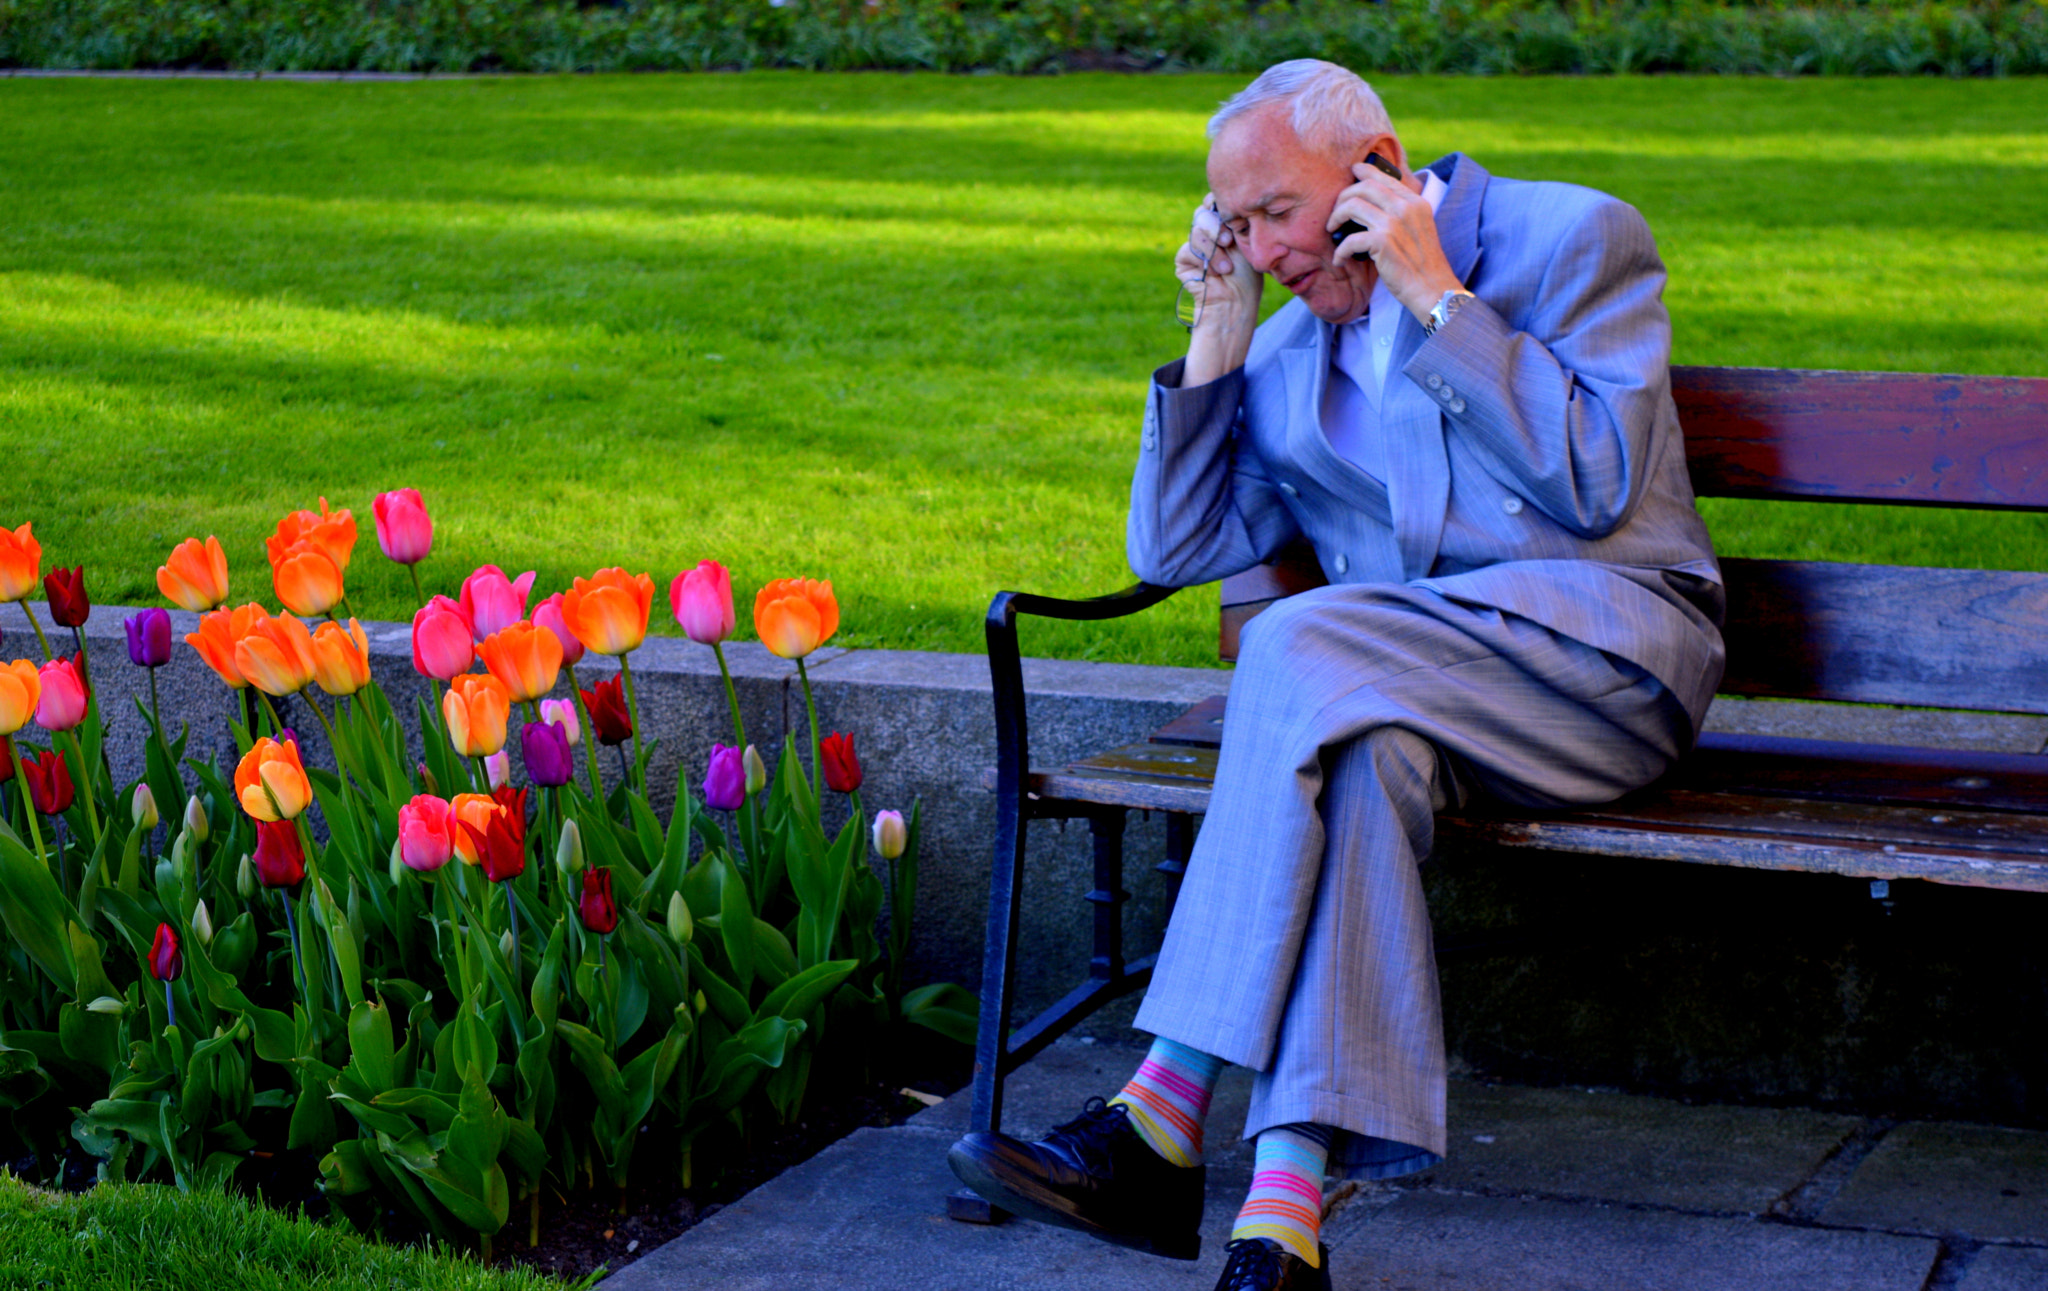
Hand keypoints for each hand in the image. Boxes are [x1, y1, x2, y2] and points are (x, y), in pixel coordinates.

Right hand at [1177, 196, 1261, 383]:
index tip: (1232, 216)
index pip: (1213, 201)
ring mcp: (1194, 246)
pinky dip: (1204, 262)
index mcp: (1222, 224)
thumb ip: (1236, 221)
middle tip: (1228, 241)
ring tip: (1226, 267)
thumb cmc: (1248, 276)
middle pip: (1202, 213)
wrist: (1236, 303)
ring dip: (1213, 249)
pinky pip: (1187, 251)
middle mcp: (1206, 233)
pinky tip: (1216, 274)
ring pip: (1195, 231)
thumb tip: (1231, 200)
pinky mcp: (1183, 261)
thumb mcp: (1247, 243)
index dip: (1219, 204)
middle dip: (1216, 226)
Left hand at [1327, 164, 1464, 322]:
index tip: (1353, 172)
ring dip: (1335, 218)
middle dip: (1343, 197)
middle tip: (1335, 214)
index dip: (1365, 172)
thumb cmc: (1422, 264)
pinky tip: (1339, 260)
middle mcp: (1406, 207)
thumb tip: (1374, 203)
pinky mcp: (1383, 242)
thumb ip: (1402, 213)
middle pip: (1364, 187)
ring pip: (1352, 205)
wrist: (1433, 289)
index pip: (1385, 178)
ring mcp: (1394, 223)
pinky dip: (1340, 251)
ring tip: (1332, 231)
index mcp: (1416, 202)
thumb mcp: (1418, 229)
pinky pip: (1349, 239)